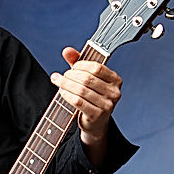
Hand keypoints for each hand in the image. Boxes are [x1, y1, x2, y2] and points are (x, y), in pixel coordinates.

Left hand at [50, 47, 121, 165]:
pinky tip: (62, 92)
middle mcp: (114, 92)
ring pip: (81, 90)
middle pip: (87, 79)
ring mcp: (107, 105)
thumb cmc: (92, 96)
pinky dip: (67, 95)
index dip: (81, 65)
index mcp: (115, 80)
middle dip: (71, 75)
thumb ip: (78, 62)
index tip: (71, 67)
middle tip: (61, 76)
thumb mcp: (87, 77)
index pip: (97, 67)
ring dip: (66, 84)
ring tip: (58, 82)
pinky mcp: (97, 115)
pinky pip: (78, 102)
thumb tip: (67, 50)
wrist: (95, 122)